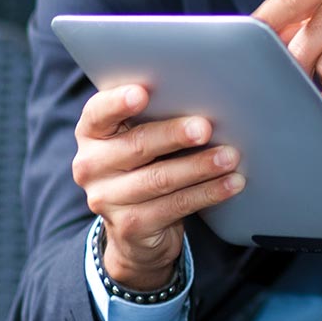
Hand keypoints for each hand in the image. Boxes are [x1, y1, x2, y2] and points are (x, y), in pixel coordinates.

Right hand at [71, 84, 244, 288]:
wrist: (136, 228)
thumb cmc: (145, 164)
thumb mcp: (140, 139)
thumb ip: (154, 117)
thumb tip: (204, 96)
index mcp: (91, 134)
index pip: (98, 113)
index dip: (118, 102)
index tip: (142, 93)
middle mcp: (90, 166)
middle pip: (137, 146)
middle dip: (175, 135)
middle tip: (206, 128)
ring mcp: (106, 199)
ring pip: (159, 179)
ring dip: (200, 166)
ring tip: (230, 157)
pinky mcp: (130, 226)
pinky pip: (174, 206)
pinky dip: (208, 192)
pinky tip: (231, 183)